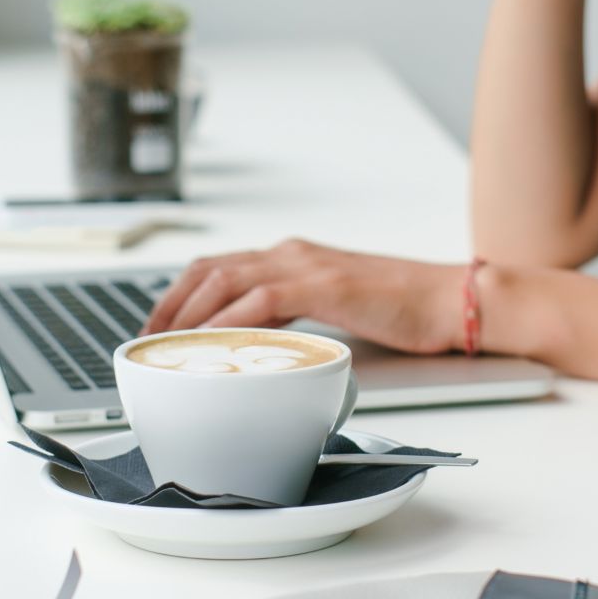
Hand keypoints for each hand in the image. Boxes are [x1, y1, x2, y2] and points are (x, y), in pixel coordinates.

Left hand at [141, 238, 467, 354]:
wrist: (449, 300)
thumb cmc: (401, 310)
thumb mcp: (334, 310)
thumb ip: (297, 317)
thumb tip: (261, 345)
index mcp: (293, 257)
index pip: (220, 267)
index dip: (181, 293)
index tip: (160, 324)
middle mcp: (292, 253)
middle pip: (210, 269)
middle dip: (170, 303)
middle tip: (148, 338)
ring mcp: (307, 265)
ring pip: (226, 279)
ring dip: (189, 312)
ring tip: (166, 343)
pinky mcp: (324, 284)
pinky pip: (260, 298)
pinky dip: (228, 321)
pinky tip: (211, 342)